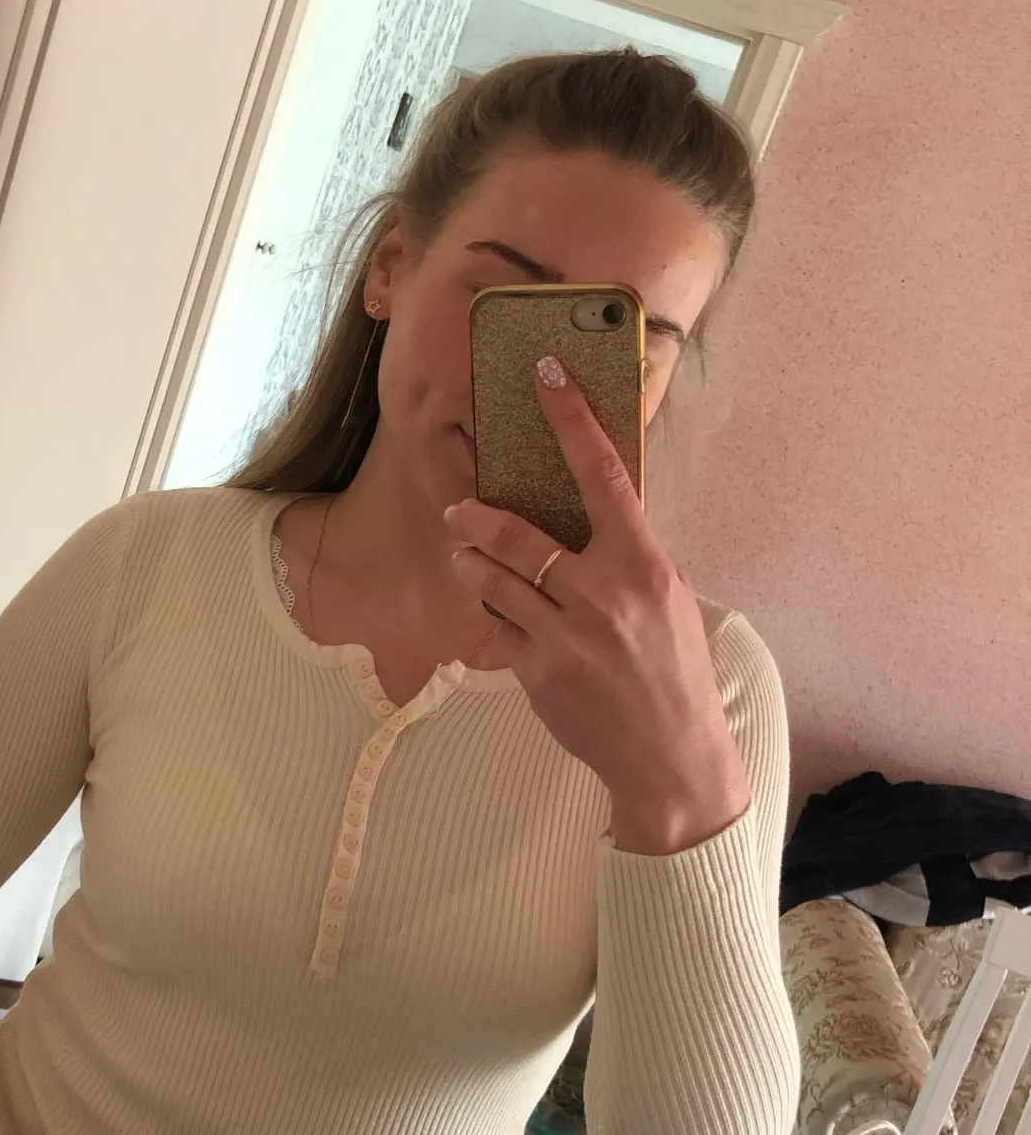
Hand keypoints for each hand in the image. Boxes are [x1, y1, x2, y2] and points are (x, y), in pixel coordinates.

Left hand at [446, 359, 750, 855]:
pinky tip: (499, 614)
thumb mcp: (667, 602)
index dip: (570, 420)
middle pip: (521, 535)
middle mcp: (604, 595)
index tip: (545, 376)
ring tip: (466, 553)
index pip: (604, 476)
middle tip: (460, 506)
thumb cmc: (674, 673)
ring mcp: (567, 636)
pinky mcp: (538, 673)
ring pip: (494, 579)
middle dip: (479, 516)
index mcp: (644, 567)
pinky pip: (498, 627)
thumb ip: (626, 558)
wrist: (672, 759)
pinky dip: (493, 614)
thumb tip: (588, 515)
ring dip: (473, 561)